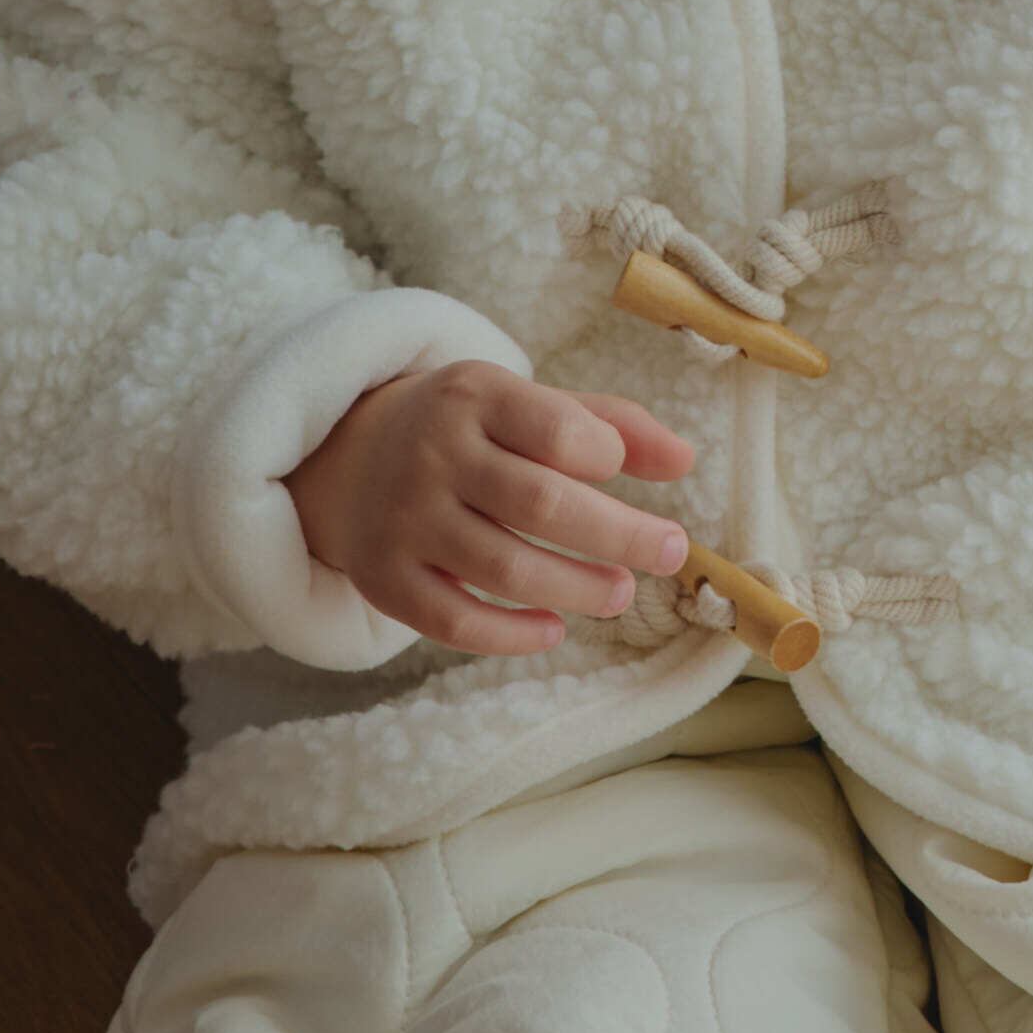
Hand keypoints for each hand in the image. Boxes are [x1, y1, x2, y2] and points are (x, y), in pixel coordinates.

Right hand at [288, 359, 699, 657]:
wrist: (347, 456)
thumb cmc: (469, 432)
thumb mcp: (527, 405)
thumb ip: (610, 423)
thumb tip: (685, 458)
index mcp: (474, 397)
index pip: (557, 429)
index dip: (606, 455)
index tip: (618, 469)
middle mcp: (433, 453)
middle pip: (542, 504)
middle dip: (620, 535)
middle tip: (669, 552)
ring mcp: (404, 518)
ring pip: (505, 568)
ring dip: (578, 589)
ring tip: (621, 592)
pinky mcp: (384, 577)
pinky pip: (454, 620)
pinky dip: (510, 635)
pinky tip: (553, 630)